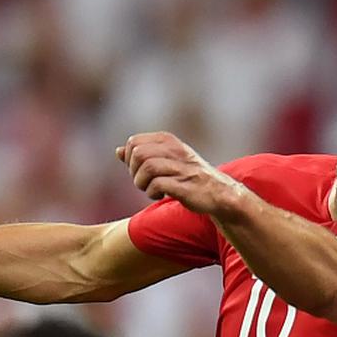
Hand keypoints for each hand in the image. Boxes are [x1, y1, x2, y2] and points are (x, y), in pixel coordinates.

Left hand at [116, 132, 244, 216]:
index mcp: (168, 140)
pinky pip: (157, 185)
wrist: (219, 193)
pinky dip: (152, 193)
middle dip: (134, 171)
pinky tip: (160, 196)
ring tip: (151, 189)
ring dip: (142, 183)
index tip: (141, 171)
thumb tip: (118, 151)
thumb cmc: (189, 176)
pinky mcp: (184, 184)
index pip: (133, 143)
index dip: (130, 159)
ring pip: (146, 168)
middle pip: (138, 154)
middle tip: (145, 182)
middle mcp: (174, 150)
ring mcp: (180, 167)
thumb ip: (142, 154)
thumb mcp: (165, 160)